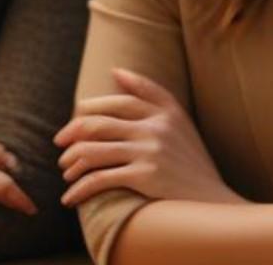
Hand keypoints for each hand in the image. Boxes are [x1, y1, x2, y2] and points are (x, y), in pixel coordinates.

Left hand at [55, 68, 237, 206]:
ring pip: (92, 150)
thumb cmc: (193, 165)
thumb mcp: (181, 124)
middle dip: (71, 134)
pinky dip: (78, 190)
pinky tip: (70, 199)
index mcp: (168, 112)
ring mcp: (150, 150)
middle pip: (98, 123)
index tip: (77, 112)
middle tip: (60, 146)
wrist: (212, 202)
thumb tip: (116, 71)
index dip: (94, 105)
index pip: (121, 99)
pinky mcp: (143, 176)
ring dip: (70, 163)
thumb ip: (154, 97)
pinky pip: (98, 178)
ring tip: (66, 173)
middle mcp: (157, 126)